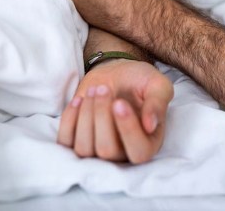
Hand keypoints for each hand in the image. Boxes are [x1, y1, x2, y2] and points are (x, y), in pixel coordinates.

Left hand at [58, 59, 173, 163]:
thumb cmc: (140, 80)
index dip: (127, 130)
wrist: (118, 72)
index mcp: (149, 142)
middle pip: (107, 150)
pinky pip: (66, 141)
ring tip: (96, 90)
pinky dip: (70, 118)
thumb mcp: (158, 85)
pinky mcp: (77, 140)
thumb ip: (158, 103)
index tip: (119, 102)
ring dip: (86, 115)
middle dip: (102, 116)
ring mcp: (98, 149)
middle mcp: (124, 152)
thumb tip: (150, 125)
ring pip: (85, 148)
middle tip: (104, 89)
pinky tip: (80, 99)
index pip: (139, 152)